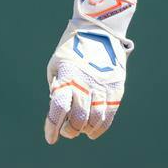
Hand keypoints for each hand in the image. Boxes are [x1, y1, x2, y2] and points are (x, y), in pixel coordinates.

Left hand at [43, 26, 130, 143]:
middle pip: (78, 118)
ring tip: (80, 130)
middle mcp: (85, 82)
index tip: (51, 139)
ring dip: (85, 130)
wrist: (99, 29)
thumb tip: (60, 113)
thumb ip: (57, 89)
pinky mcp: (116, 87)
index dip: (53, 127)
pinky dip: (101, 127)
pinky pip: (110, 114)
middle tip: (66, 131)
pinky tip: (93, 132)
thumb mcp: (56, 66)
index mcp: (67, 76)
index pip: (58, 108)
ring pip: (95, 119)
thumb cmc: (71, 50)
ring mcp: (103, 86)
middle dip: (70, 130)